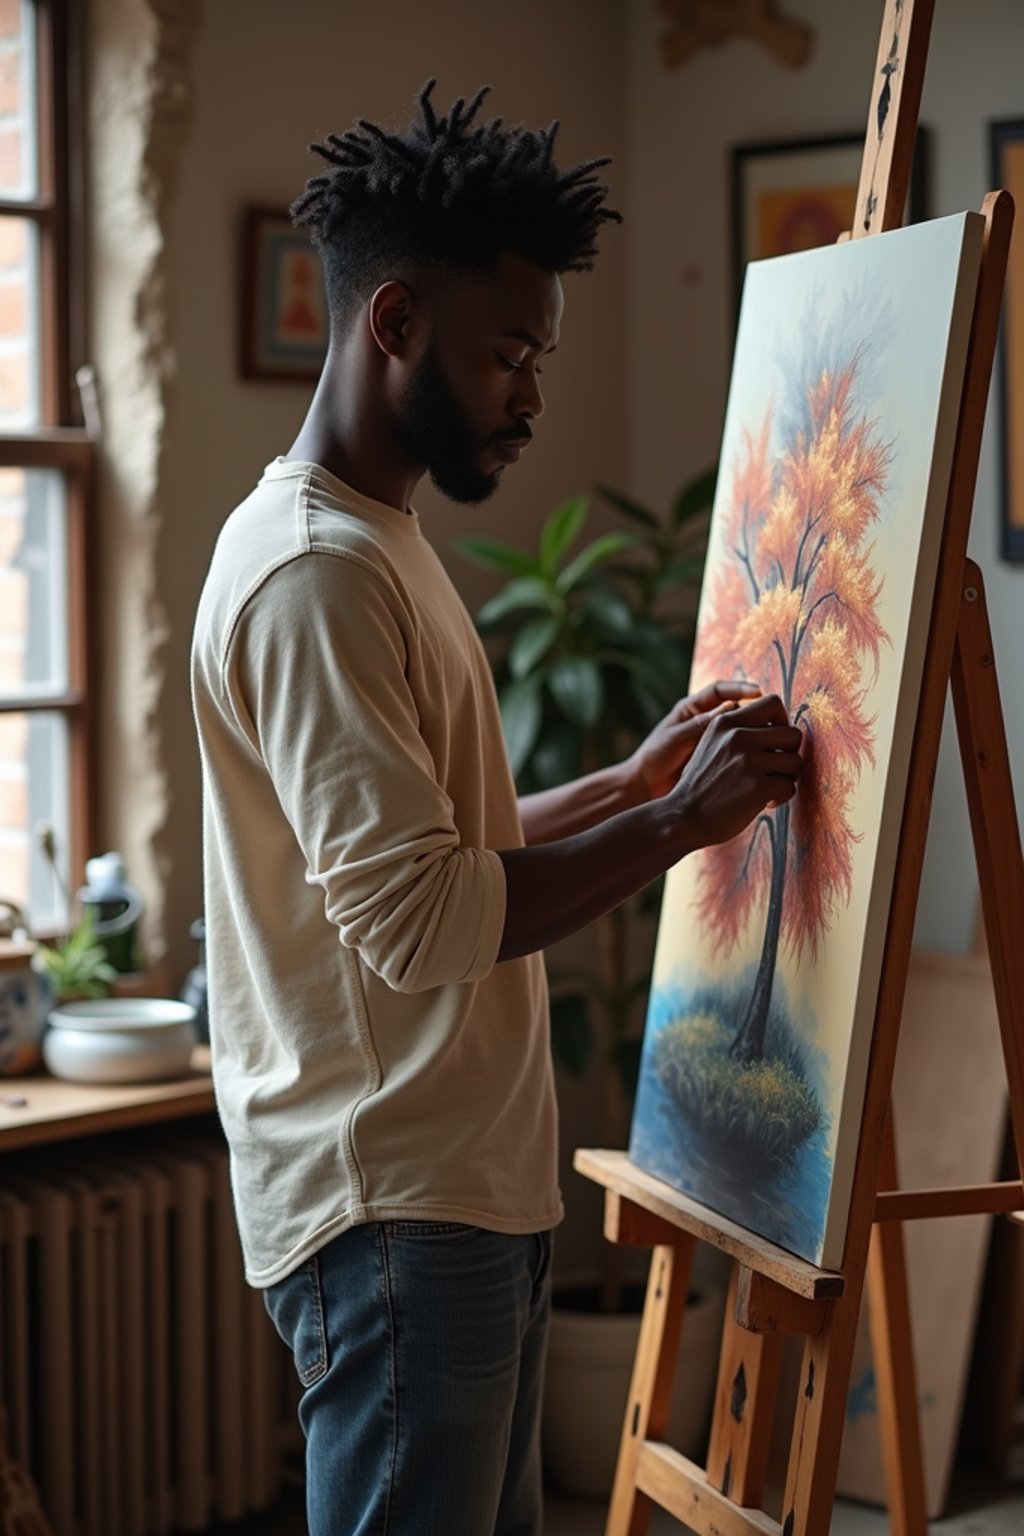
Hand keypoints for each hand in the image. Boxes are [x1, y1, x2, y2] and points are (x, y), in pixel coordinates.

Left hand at [628, 680, 761, 800]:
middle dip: (758, 711)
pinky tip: (765, 758)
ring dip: (759, 733)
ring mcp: (715, 740)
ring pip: (744, 731)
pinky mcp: (720, 758)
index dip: (741, 687)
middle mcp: (707, 721)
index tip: (759, 692)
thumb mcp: (676, 738)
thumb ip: (700, 725)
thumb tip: (731, 707)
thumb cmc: (655, 757)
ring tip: (774, 739)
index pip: (721, 690)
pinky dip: (753, 753)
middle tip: (774, 719)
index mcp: (693, 708)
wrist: (647, 786)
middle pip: (739, 709)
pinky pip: (742, 751)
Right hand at [668, 693, 802, 848]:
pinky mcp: (757, 787)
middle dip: (790, 754)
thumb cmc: (702, 784)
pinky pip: (790, 786)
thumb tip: (778, 724)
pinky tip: (765, 802)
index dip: (783, 722)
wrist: (683, 817)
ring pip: (795, 762)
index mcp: (726, 722)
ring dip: (787, 778)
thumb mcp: (711, 743)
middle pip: (793, 734)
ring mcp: (747, 761)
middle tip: (775, 770)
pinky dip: (782, 797)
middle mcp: (737, 736)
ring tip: (768, 787)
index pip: (773, 703)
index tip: (775, 742)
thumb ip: (737, 730)